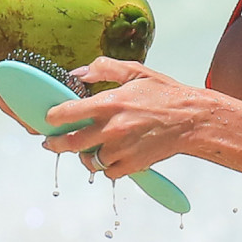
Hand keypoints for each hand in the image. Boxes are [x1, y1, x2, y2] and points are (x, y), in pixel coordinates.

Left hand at [42, 58, 200, 177]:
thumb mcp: (135, 71)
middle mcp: (112, 129)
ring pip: (89, 161)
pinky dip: (106, 167)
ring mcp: (121, 150)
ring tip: (87, 149)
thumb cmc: (165, 95)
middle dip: (55, 144)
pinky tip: (110, 157)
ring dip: (85, 156)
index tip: (49, 118)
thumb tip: (79, 73)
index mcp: (109, 103)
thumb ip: (104, 68)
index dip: (52, 117)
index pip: (67, 112)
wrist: (192, 120)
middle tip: (50, 143)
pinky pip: (108, 173)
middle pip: (71, 143)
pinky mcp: (132, 165)